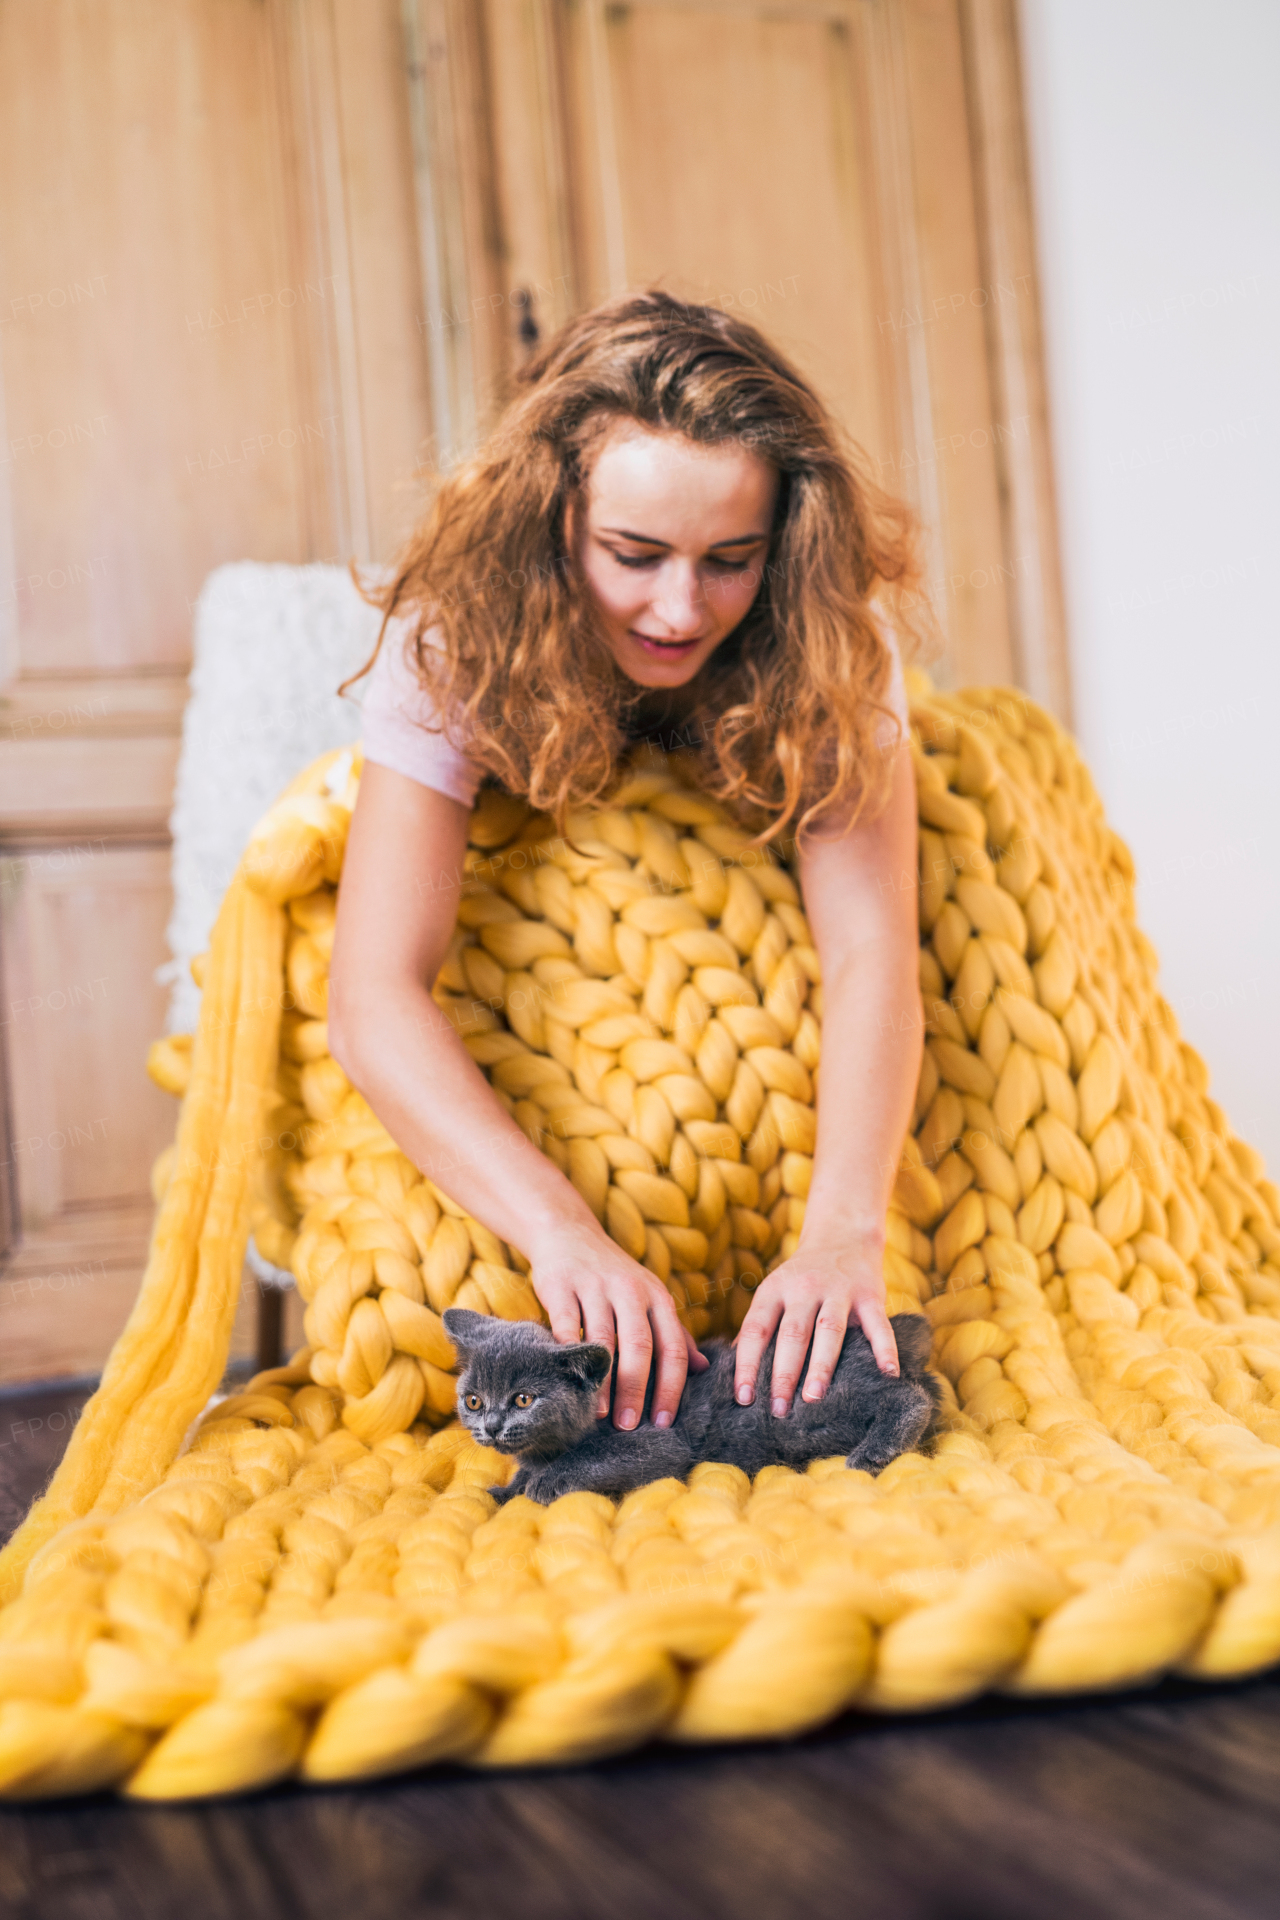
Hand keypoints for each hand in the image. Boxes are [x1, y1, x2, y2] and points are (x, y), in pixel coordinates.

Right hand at [527, 1220, 707, 1430]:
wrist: (569, 1235)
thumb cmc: (615, 1277)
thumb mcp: (650, 1298)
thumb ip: (675, 1334)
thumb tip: (703, 1369)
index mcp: (657, 1297)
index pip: (672, 1347)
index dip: (670, 1387)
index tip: (664, 1421)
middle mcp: (630, 1290)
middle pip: (639, 1345)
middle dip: (635, 1389)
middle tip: (629, 1426)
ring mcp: (595, 1287)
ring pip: (603, 1340)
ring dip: (602, 1380)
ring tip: (601, 1415)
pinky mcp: (562, 1287)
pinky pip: (566, 1325)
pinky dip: (569, 1355)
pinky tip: (568, 1381)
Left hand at [732, 1229, 898, 1416]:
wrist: (842, 1234)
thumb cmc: (801, 1277)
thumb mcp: (774, 1291)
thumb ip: (758, 1326)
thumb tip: (733, 1366)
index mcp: (775, 1290)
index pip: (756, 1330)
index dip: (747, 1364)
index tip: (743, 1398)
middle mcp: (804, 1289)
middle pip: (792, 1334)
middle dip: (784, 1373)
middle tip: (778, 1410)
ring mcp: (838, 1291)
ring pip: (829, 1330)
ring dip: (821, 1365)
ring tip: (814, 1397)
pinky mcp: (869, 1294)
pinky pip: (878, 1325)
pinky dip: (885, 1349)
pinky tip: (888, 1373)